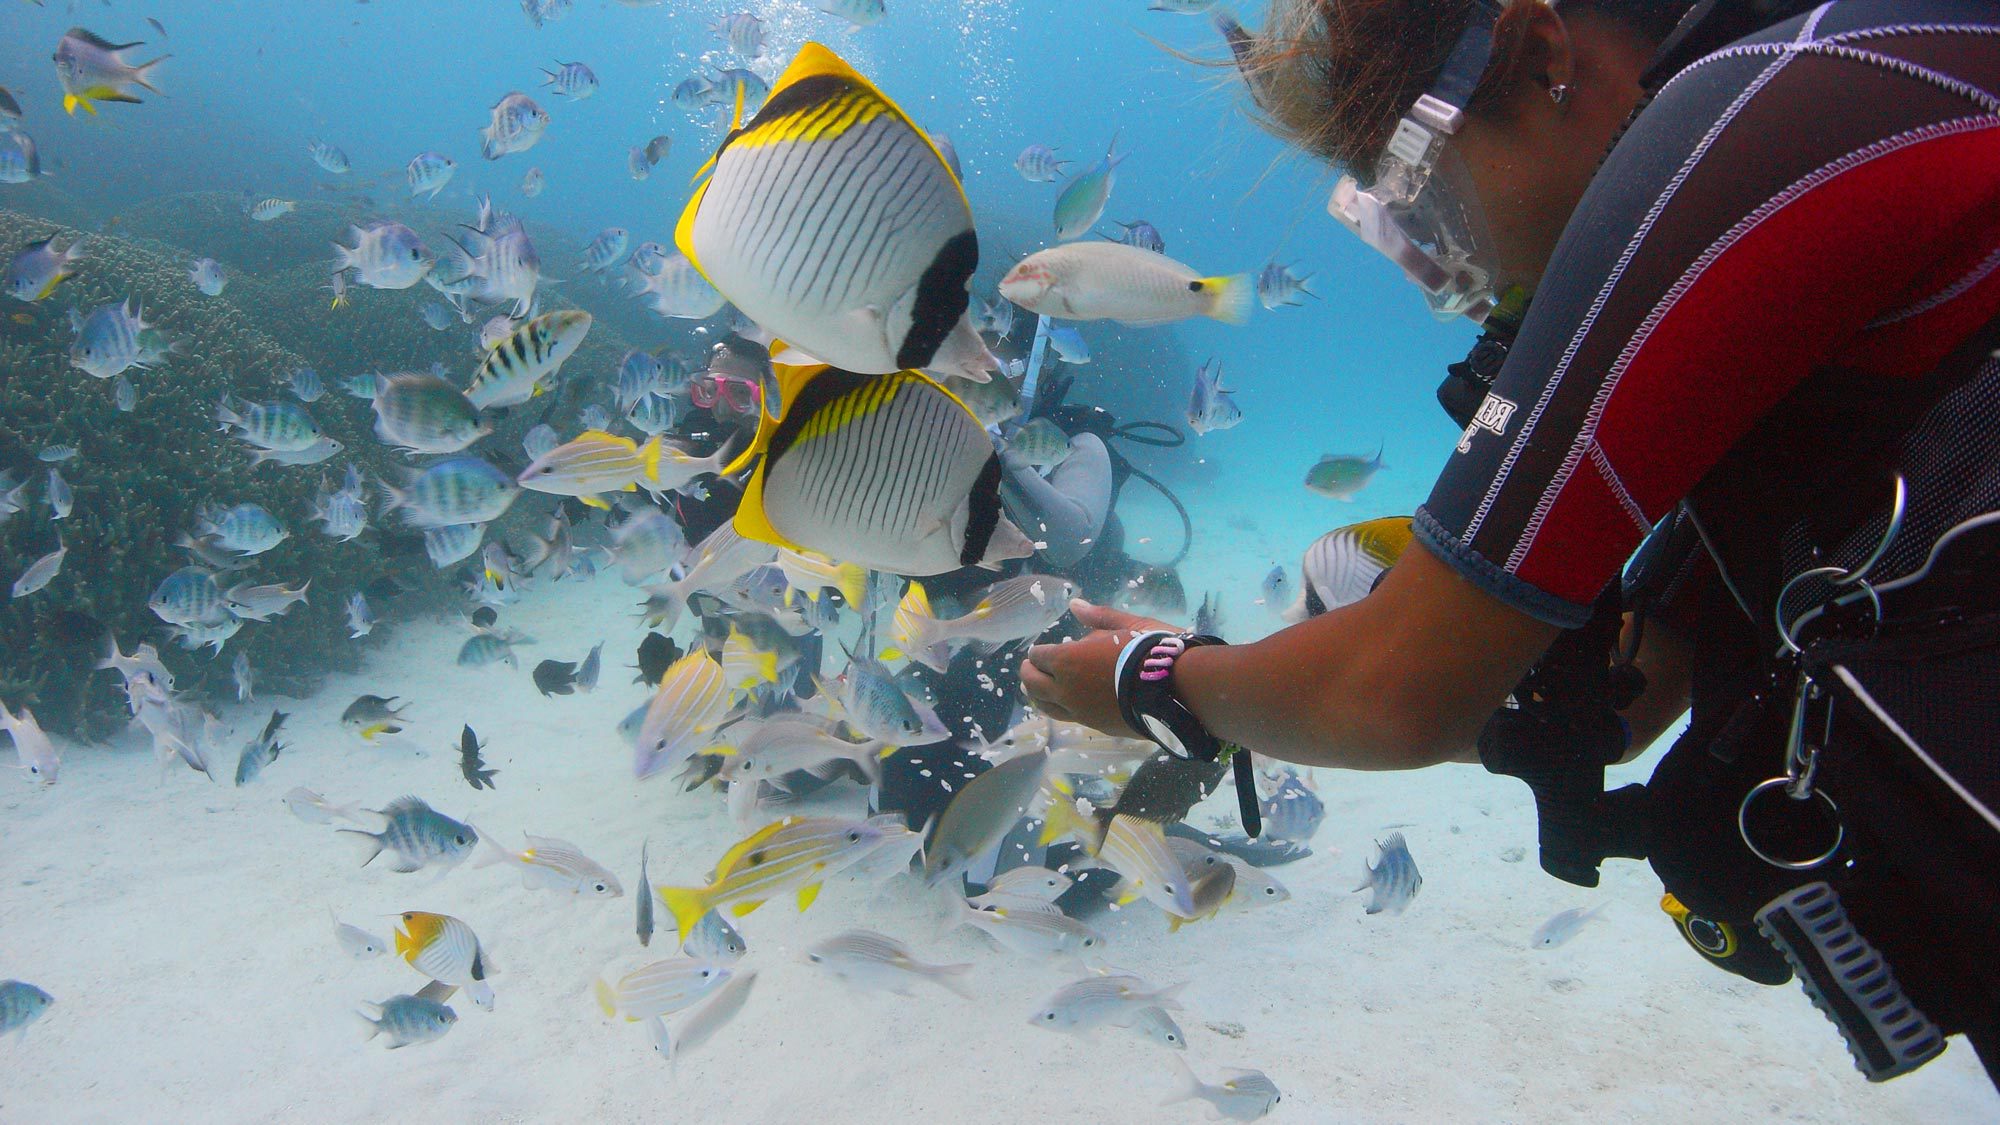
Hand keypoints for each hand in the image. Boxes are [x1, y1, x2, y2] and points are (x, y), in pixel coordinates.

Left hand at [1020, 600, 1172, 735]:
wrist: (1176, 691)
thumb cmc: (1150, 651)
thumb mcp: (1126, 625)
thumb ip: (1098, 617)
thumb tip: (1075, 605)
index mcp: (1068, 661)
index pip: (1039, 657)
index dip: (1038, 652)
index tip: (1041, 650)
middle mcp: (1066, 689)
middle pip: (1033, 684)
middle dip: (1029, 674)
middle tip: (1030, 668)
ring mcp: (1080, 712)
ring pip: (1046, 707)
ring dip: (1038, 696)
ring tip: (1040, 690)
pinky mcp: (1096, 726)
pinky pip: (1069, 717)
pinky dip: (1061, 708)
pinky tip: (1067, 703)